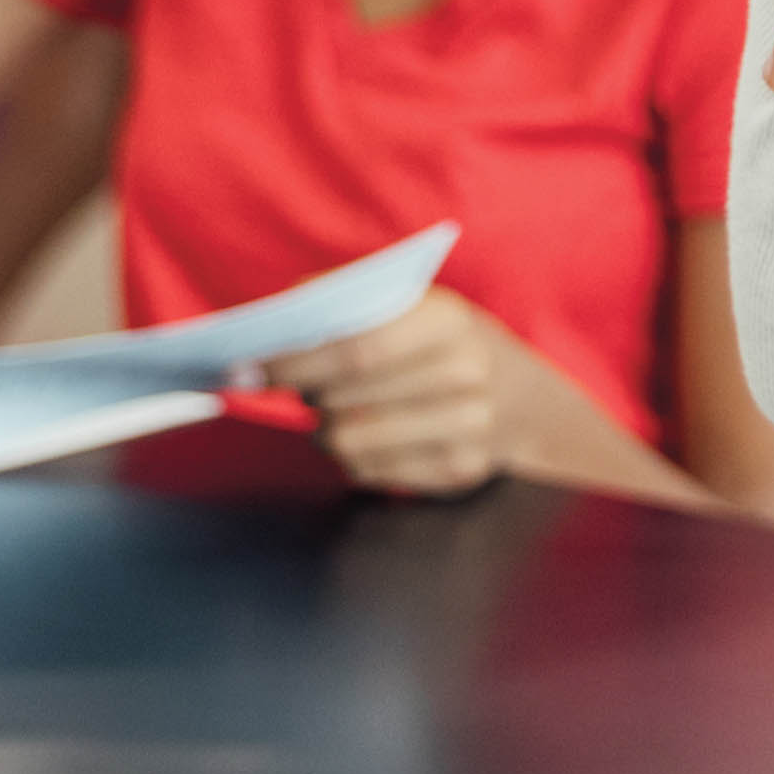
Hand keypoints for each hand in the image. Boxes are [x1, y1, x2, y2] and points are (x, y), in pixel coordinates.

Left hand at [258, 289, 532, 498]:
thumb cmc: (447, 342)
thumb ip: (348, 299)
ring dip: (323, 428)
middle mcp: (466, 376)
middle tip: (281, 384)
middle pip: (346, 400)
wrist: (525, 400)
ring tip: (331, 408)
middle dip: (300, 394)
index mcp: (449, 320)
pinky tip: (367, 432)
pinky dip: (351, 455)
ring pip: (350, 443)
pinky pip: (369, 473)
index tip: (248, 365)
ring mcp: (467, 430)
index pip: (355, 347)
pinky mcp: (456, 473)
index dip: (294, 360)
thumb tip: (276, 313)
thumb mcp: (416, 303)